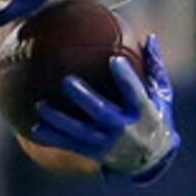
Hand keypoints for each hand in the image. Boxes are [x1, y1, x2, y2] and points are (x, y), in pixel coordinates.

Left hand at [31, 36, 180, 182]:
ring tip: (39, 106)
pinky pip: (70, 145)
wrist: (152, 159)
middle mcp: (125, 129)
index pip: (135, 93)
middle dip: (84, 98)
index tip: (114, 60)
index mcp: (143, 112)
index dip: (125, 78)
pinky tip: (34, 128)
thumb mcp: (162, 94)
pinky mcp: (95, 153)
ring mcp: (108, 143)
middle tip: (66, 81)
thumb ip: (155, 67)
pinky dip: (52, 138)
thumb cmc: (155, 117)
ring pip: (80, 133)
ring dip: (59, 121)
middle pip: (102, 113)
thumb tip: (151, 37)